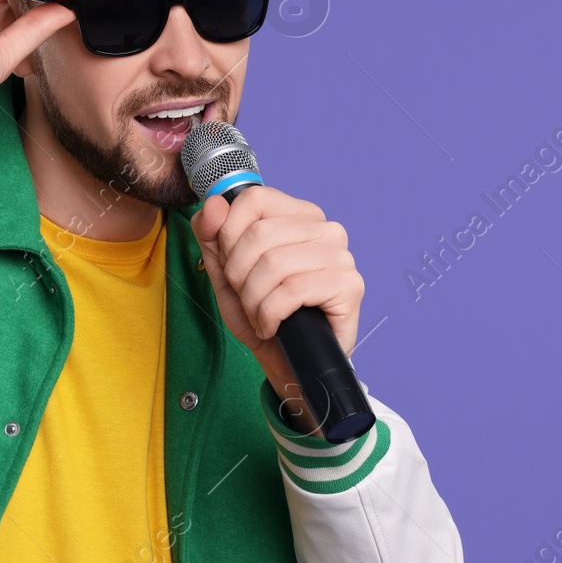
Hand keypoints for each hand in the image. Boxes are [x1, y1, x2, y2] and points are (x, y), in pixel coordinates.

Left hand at [190, 186, 364, 404]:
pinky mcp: (349, 286)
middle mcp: (325, 229)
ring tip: (258, 315)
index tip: (230, 267)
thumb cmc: (261, 315)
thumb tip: (212, 204)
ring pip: (274, 263)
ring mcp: (341, 256)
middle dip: (238, 275)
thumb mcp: (224, 274)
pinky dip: (270, 314)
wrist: (288, 364)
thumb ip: (212, 236)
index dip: (228, 235)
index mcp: (298, 216)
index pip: (253, 199)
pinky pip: (293, 290)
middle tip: (246, 299)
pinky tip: (272, 326)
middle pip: (259, 234)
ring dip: (253, 299)